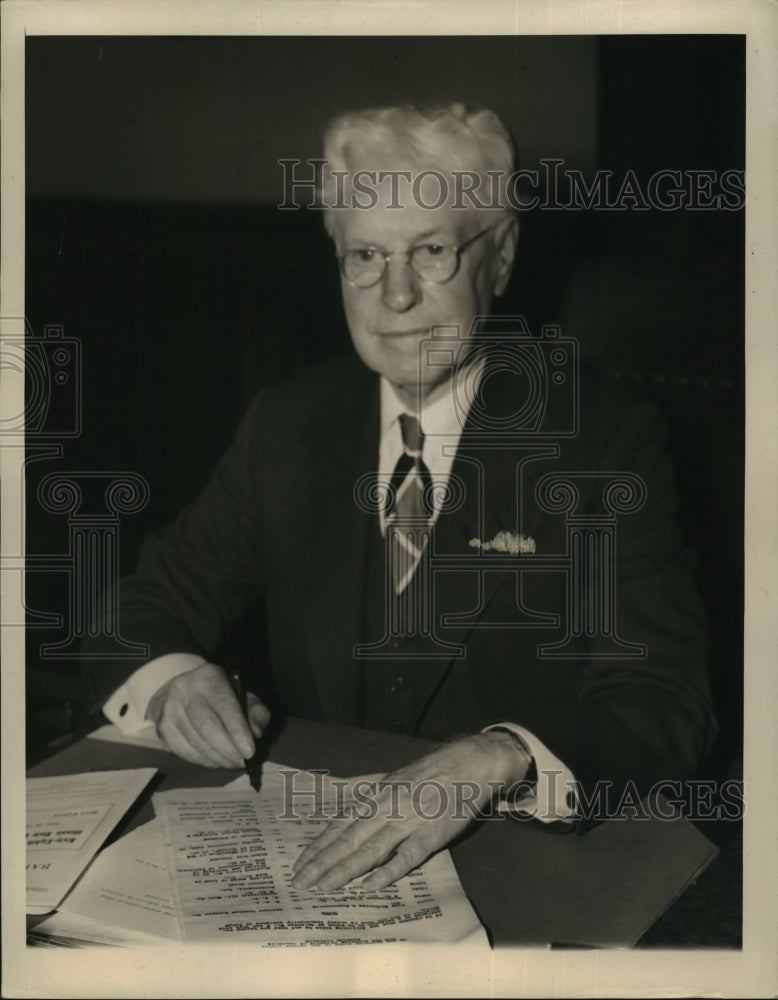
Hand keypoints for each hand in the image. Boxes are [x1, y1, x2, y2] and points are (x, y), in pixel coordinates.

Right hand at [146, 662, 269, 767]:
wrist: (183, 692)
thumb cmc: (221, 697)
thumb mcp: (244, 696)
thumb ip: (257, 713)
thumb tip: (256, 733)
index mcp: (209, 677)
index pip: (225, 706)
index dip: (238, 731)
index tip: (250, 751)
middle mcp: (185, 690)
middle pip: (207, 726)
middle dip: (228, 749)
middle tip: (243, 762)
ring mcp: (169, 710)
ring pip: (195, 741)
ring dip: (217, 758)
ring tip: (232, 763)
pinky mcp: (162, 728)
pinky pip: (184, 751)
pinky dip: (203, 761)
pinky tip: (216, 761)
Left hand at [291, 730, 530, 891]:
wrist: (468, 764)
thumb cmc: (428, 772)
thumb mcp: (391, 774)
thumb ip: (364, 785)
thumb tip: (339, 788)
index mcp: (375, 796)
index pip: (340, 824)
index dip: (319, 845)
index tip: (299, 863)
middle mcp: (386, 808)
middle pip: (348, 839)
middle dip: (322, 862)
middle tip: (299, 882)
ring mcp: (408, 821)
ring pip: (370, 849)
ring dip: (345, 869)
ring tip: (323, 886)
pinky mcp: (430, 835)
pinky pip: (406, 857)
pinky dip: (387, 872)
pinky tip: (369, 886)